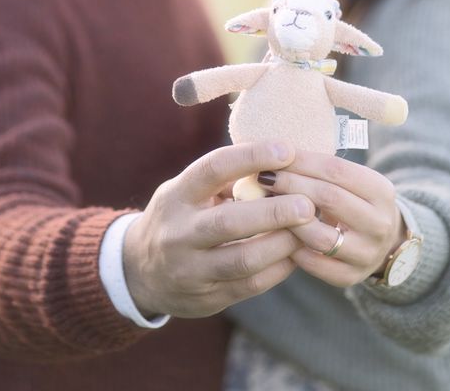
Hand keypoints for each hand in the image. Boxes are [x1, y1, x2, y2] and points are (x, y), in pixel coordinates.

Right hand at [123, 141, 314, 317]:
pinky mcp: (205, 299)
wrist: (140, 272)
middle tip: (308, 203)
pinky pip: (249, 285)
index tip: (286, 149)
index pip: (213, 169)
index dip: (250, 157)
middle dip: (272, 212)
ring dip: (281, 244)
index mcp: (177, 195)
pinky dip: (278, 268)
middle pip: (228, 222)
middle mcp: (178, 233)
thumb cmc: (181, 216)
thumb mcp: (188, 190)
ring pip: (242, 259)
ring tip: (309, 229)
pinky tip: (296, 253)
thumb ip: (225, 179)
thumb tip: (282, 158)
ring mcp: (190, 270)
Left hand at [257, 150, 405, 286]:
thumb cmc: (353, 201)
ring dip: (290, 220)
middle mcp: (379, 223)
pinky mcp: (351, 277)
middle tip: (263, 178)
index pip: (336, 169)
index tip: (274, 157)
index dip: (302, 161)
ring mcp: (367, 253)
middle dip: (291, 185)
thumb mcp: (352, 182)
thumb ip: (320, 170)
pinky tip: (277, 236)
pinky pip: (316, 265)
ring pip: (321, 236)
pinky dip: (294, 250)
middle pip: (329, 198)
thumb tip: (275, 153)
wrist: (382, 243)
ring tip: (267, 208)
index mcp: (381, 190)